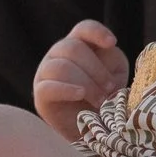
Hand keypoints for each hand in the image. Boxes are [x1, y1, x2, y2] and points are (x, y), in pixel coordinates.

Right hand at [34, 20, 129, 139]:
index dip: (96, 32)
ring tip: (100, 100)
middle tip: (111, 89)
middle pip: (73, 48)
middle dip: (96, 70)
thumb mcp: (115, 75)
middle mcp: (59, 53)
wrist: (91, 127)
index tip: (112, 43)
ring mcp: (46, 72)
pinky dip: (67, 90)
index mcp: (79, 44)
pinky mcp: (40, 95)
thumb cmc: (105, 96)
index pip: (83, 29)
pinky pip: (49, 87)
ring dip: (86, 83)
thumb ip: (111, 61)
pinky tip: (80, 94)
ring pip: (62, 67)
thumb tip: (107, 51)